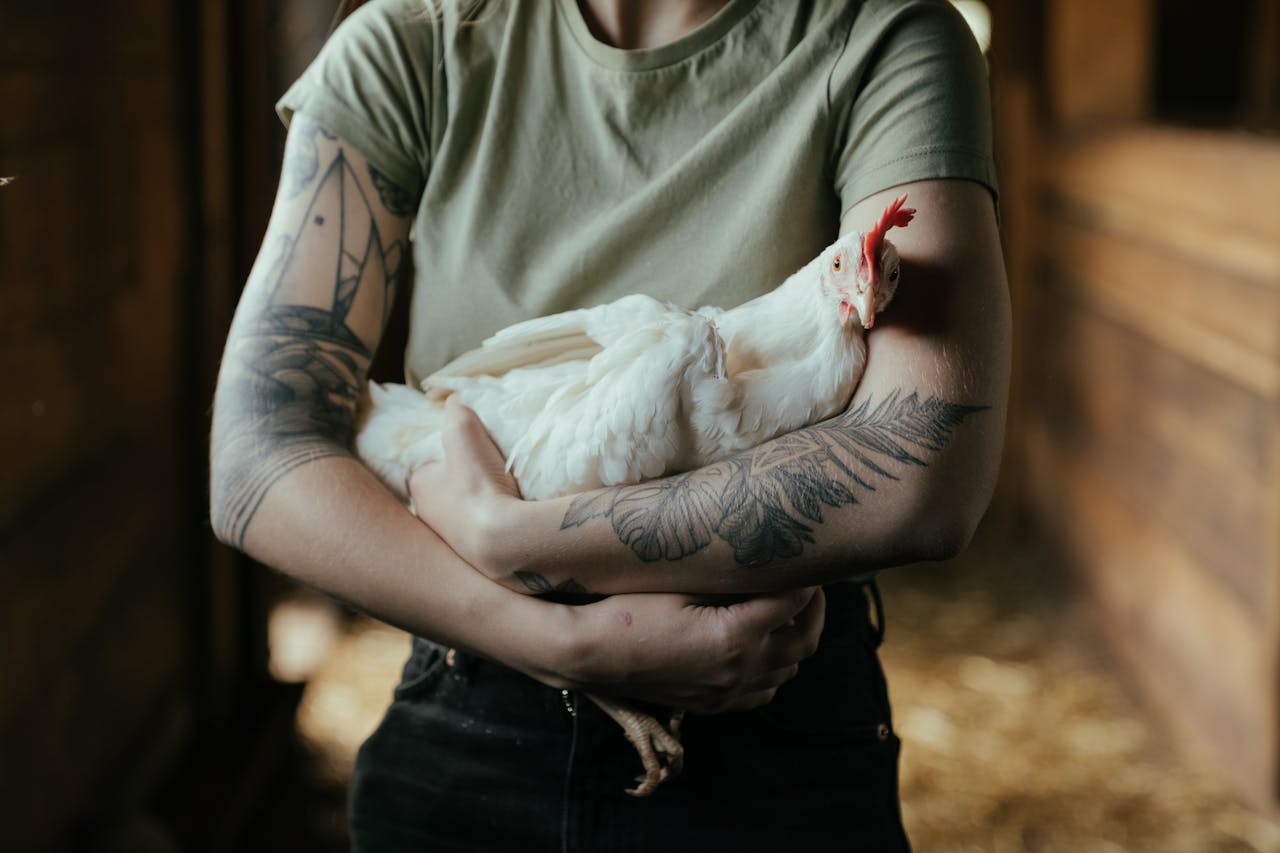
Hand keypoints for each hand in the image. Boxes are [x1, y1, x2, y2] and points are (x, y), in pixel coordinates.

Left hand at [409, 396, 524, 580]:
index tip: (467, 455)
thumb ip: (456, 410)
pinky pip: (479, 537)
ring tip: (502, 497)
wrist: (502, 539)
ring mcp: (447, 542)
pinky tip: (508, 520)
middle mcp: (425, 517)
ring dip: (477, 509)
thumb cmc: (476, 483)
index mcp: (417, 487)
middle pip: (442, 494)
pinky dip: (490, 527)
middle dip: (459, 486)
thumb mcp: (463, 432)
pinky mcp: (471, 559)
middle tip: (485, 477)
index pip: (424, 470)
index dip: (443, 461)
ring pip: (460, 518)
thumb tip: (453, 396)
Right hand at [563, 586, 825, 713]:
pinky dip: (773, 669)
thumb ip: (730, 578)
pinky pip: (762, 692)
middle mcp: (739, 671)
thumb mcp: (682, 584)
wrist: (591, 654)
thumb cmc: (629, 608)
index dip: (804, 580)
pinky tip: (760, 647)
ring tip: (785, 613)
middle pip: (803, 642)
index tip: (804, 562)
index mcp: (735, 637)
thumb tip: (766, 561)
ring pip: (788, 671)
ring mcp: (727, 693)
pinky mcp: (713, 706)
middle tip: (808, 586)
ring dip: (795, 640)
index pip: (792, 604)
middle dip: (813, 610)